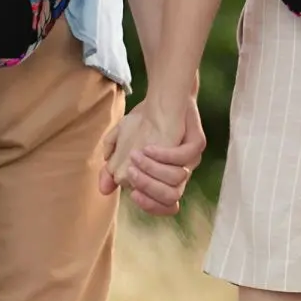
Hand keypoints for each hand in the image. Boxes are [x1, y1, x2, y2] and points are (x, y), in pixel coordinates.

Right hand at [99, 96, 204, 216]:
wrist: (164, 95)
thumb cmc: (144, 122)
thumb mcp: (122, 143)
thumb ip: (112, 166)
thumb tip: (104, 189)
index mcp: (166, 178)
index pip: (165, 205)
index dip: (150, 205)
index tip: (132, 194)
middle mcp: (181, 172)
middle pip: (171, 197)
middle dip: (148, 188)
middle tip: (130, 173)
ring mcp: (191, 159)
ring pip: (177, 179)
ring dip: (153, 170)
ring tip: (136, 155)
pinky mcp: (197, 143)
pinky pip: (184, 157)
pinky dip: (164, 155)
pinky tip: (148, 147)